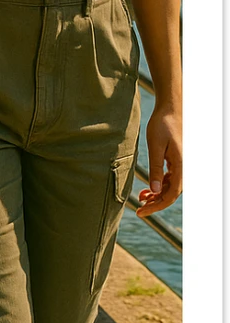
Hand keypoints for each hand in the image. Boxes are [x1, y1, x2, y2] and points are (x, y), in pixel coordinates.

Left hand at [136, 102, 181, 216]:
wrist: (170, 110)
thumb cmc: (162, 125)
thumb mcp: (156, 146)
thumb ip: (156, 168)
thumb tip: (155, 190)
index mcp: (181, 167)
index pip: (171, 195)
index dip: (156, 206)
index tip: (141, 211)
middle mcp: (184, 169)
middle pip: (171, 194)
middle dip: (155, 203)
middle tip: (139, 209)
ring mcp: (181, 166)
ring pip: (170, 188)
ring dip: (157, 195)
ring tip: (141, 199)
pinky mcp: (176, 162)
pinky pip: (170, 180)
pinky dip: (159, 186)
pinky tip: (148, 189)